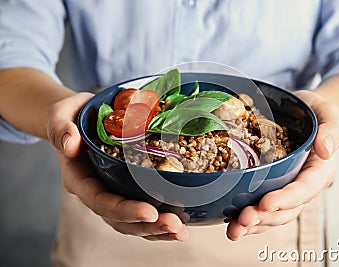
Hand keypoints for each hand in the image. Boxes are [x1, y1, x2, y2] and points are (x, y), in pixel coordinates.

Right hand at [47, 92, 188, 240]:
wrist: (82, 116)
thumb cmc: (72, 115)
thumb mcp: (60, 114)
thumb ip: (60, 128)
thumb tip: (71, 143)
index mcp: (79, 179)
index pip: (100, 201)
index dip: (124, 210)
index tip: (149, 213)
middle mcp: (97, 191)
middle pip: (120, 219)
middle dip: (148, 226)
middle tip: (175, 226)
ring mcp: (114, 191)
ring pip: (133, 221)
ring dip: (158, 229)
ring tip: (182, 231)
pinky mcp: (128, 187)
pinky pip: (144, 207)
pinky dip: (161, 217)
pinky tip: (183, 221)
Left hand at [226, 90, 338, 240]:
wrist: (300, 113)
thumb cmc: (315, 113)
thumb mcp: (327, 112)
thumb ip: (331, 129)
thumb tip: (325, 150)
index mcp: (319, 171)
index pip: (304, 189)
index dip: (286, 199)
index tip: (266, 203)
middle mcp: (303, 185)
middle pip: (287, 209)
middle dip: (265, 217)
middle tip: (243, 219)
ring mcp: (285, 189)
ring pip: (272, 214)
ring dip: (253, 224)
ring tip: (234, 230)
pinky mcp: (270, 187)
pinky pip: (260, 208)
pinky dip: (246, 218)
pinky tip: (230, 222)